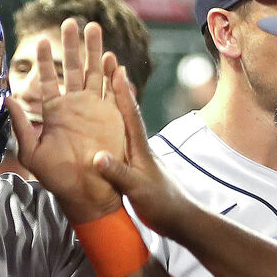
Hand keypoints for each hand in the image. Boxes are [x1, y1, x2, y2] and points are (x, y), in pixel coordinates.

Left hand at [10, 20, 130, 222]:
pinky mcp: (111, 115)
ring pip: (94, 72)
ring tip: (94, 26)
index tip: (41, 42)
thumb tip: (6, 99)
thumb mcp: (32, 152)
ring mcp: (94, 108)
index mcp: (54, 112)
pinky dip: (113, 72)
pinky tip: (112, 56)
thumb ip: (20, 125)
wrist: (86, 191)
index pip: (48, 80)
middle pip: (73, 68)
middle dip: (72, 45)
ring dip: (95, 50)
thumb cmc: (57, 177)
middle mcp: (74, 105)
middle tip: (70, 22)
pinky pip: (112, 89)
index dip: (45, 61)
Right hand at [93, 65, 194, 225]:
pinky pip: (119, 136)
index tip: (115, 67)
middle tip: (107, 57)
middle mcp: (138, 145)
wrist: (179, 219)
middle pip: (124, 108)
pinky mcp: (135, 162)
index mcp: (139, 148)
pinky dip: (110, 121)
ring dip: (111, 98)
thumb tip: (98, 156)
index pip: (130, 114)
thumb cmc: (161, 204)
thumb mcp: (137, 189)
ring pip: (121, 120)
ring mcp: (137, 153)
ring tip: (102, 77)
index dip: (122, 91)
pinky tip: (103, 117)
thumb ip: (118, 173)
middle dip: (114, 84)